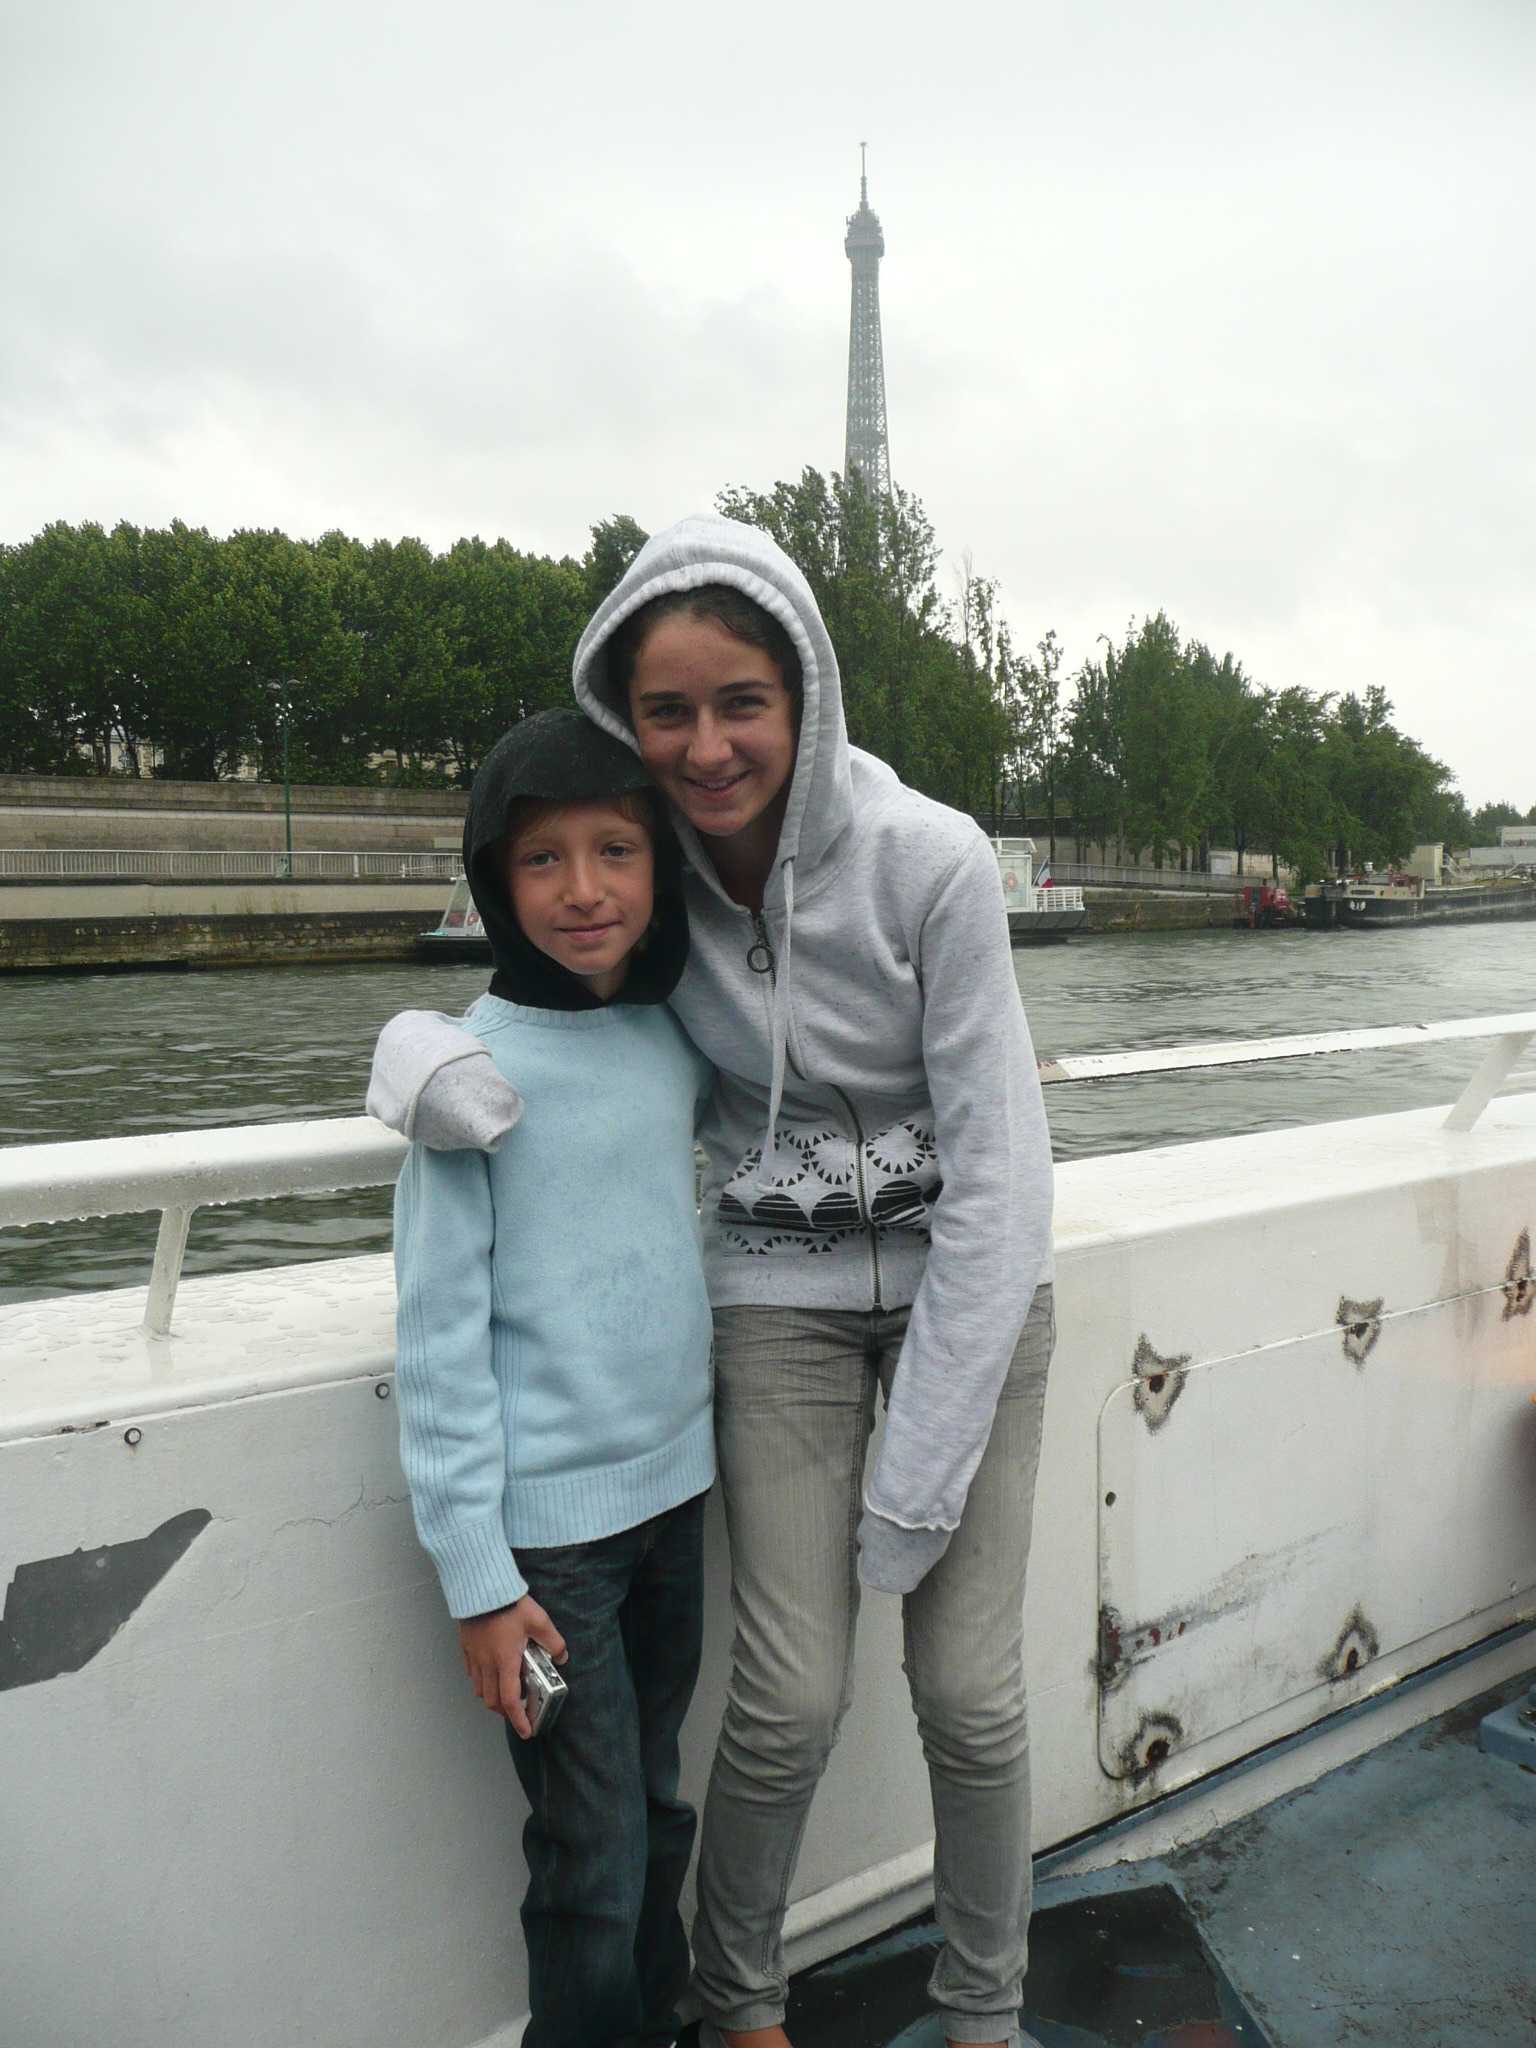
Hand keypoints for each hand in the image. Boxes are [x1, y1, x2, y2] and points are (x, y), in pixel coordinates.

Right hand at [457, 1596, 567, 1740]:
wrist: (481, 1588)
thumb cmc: (509, 1604)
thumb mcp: (539, 1621)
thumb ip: (554, 1642)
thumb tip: (562, 1657)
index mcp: (506, 1661)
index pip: (511, 1701)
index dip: (519, 1720)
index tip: (526, 1731)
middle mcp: (487, 1664)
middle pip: (493, 1701)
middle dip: (506, 1712)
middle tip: (518, 1712)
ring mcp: (474, 1657)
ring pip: (480, 1690)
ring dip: (493, 1698)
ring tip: (506, 1692)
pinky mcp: (466, 1648)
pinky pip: (472, 1674)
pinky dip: (481, 1682)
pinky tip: (491, 1673)